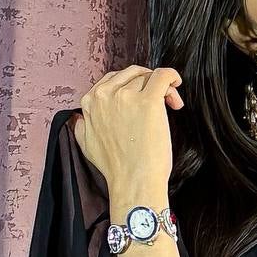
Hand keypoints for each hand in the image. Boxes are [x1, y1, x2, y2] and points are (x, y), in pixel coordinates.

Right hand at [72, 65, 183, 192]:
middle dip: (147, 84)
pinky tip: (175, 85)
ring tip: (170, 104)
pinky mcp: (148, 100)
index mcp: (91, 102)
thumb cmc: (116, 168)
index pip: (113, 79)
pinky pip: (163, 75)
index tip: (140, 98)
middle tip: (159, 101)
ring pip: (149, 77)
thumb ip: (82, 125)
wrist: (133, 181)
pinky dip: (171, 77)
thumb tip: (81, 117)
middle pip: (132, 75)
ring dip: (162, 88)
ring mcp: (126, 96)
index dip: (131, 87)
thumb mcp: (86, 144)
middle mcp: (105, 95)